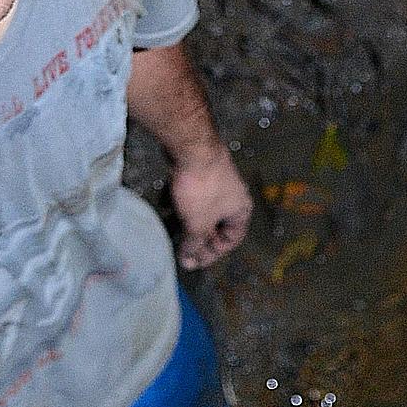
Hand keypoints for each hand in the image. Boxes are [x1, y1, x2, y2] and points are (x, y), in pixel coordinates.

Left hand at [170, 145, 252, 269]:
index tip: (193, 261)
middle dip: (198, 238)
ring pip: (202, 208)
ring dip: (187, 220)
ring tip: (170, 229)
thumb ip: (194, 245)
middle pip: (216, 225)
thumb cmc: (202, 189)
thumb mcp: (198, 224)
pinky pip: (192, 193)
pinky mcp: (200, 170)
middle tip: (181, 248)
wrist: (191, 146)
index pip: (231, 240)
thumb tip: (188, 261)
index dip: (213, 254)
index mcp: (241, 210)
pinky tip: (165, 205)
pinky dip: (180, 202)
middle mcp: (233, 195)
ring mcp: (217, 181)